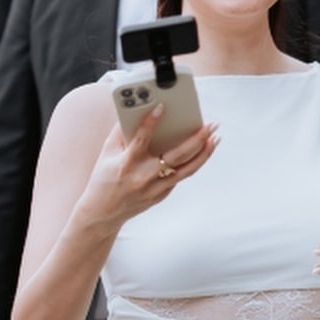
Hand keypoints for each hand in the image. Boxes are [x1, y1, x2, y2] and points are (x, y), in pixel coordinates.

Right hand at [79, 108, 217, 234]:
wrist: (104, 213)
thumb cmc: (104, 178)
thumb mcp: (107, 153)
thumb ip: (120, 132)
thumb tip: (133, 111)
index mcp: (127, 162)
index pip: (141, 139)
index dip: (151, 122)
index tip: (162, 107)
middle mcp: (144, 176)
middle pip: (176, 156)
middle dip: (196, 139)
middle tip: (210, 126)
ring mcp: (155, 188)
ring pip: (186, 170)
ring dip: (203, 154)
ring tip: (215, 139)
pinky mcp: (161, 195)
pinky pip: (179, 177)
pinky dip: (191, 164)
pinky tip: (200, 152)